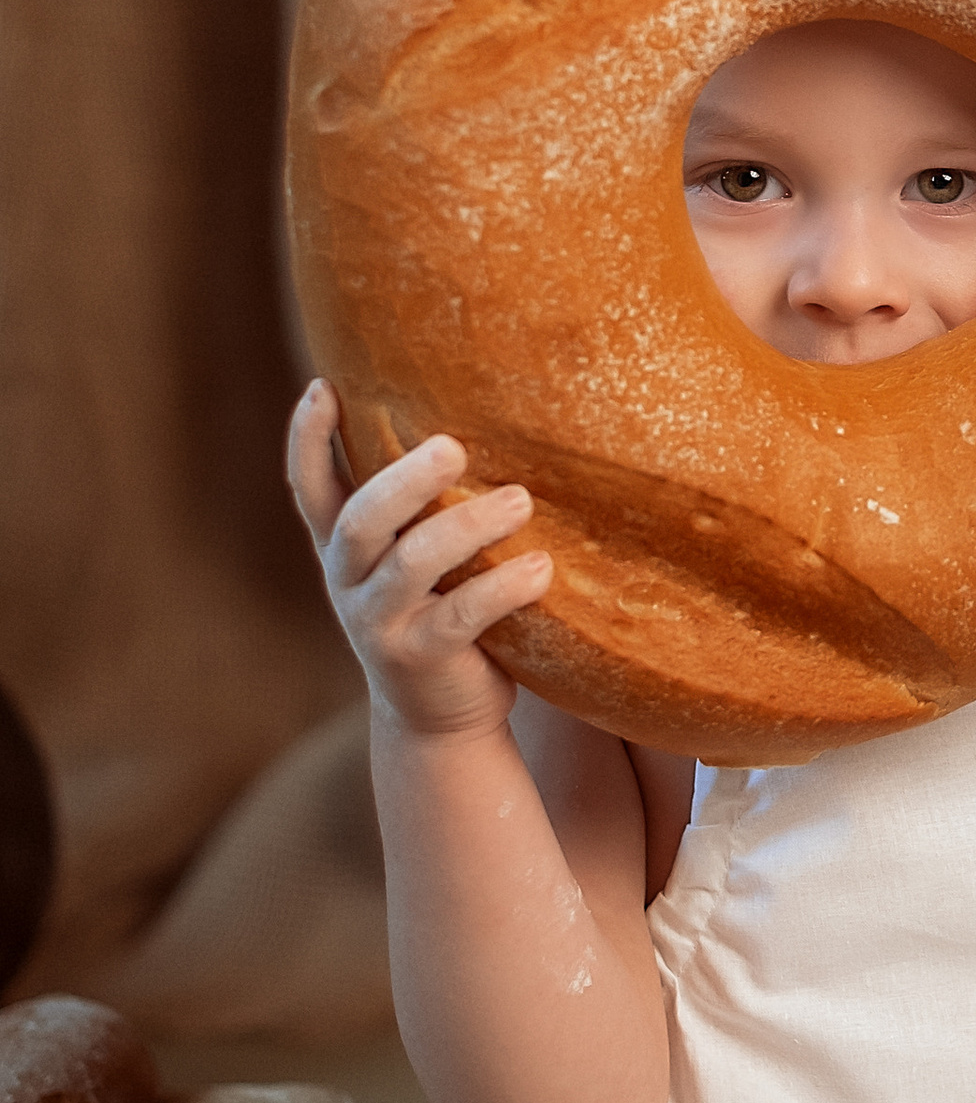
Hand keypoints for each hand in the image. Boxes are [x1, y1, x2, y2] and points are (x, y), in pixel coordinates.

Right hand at [286, 381, 553, 741]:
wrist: (440, 716)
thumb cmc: (438, 611)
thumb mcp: (413, 561)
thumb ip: (420, 512)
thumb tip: (471, 424)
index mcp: (343, 548)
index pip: (310, 488)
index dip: (307, 439)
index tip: (321, 386)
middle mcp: (348, 580)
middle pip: (361, 519)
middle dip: (405, 480)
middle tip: (454, 447)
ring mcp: (378, 622)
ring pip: (412, 562)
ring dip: (469, 525)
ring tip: (520, 500)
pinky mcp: (419, 657)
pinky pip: (461, 615)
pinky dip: (503, 586)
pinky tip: (541, 568)